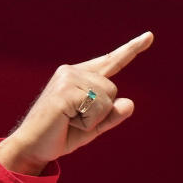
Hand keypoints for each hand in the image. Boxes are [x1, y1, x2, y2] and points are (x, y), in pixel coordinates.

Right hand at [0, 32, 153, 174]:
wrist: (32, 147)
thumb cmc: (62, 134)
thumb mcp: (94, 126)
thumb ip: (113, 115)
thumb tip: (130, 103)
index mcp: (80, 75)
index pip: (111, 61)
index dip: (132, 49)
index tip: (150, 36)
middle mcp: (72, 71)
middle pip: (113, 89)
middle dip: (102, 112)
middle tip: (76, 120)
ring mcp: (67, 79)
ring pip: (107, 99)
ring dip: (94, 118)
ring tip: (70, 121)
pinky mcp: (64, 92)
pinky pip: (97, 107)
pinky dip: (88, 122)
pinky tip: (68, 121)